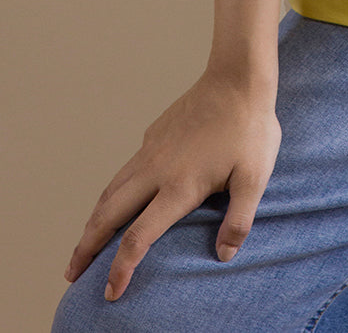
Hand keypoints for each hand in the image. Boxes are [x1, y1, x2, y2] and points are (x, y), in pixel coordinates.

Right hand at [63, 70, 281, 300]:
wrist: (238, 76)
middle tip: (72, 274)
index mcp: (179, 186)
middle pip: (108, 216)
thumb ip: (239, 220)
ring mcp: (152, 150)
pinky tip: (116, 200)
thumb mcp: (255, 177)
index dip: (120, 269)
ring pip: (111, 190)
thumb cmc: (251, 128)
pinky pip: (125, 170)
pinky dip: (110, 193)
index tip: (111, 292)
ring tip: (84, 243)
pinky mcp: (154, 134)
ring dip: (93, 220)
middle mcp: (156, 170)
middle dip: (86, 248)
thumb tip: (224, 255)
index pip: (138, 238)